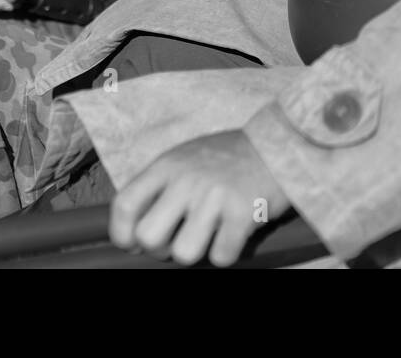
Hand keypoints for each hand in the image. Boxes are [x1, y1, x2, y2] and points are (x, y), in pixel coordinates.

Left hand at [110, 130, 290, 266]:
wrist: (279, 143)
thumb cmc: (228, 157)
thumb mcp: (186, 158)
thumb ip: (160, 186)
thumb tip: (134, 232)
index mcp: (168, 165)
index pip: (125, 205)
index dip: (122, 234)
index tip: (133, 244)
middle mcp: (188, 180)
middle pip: (149, 237)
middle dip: (159, 249)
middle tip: (176, 241)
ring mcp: (215, 197)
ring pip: (184, 253)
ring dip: (195, 252)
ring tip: (207, 236)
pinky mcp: (243, 213)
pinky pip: (220, 256)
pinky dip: (225, 253)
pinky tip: (232, 234)